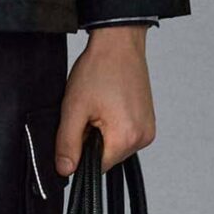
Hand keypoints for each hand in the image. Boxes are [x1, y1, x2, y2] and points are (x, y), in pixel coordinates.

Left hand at [56, 28, 155, 175]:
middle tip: (88, 113)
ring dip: (102, 134)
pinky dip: (113, 126)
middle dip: (92, 141)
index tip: (78, 129)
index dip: (80, 152)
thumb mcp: (74, 108)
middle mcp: (143, 138)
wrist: (119, 43)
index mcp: (126, 138)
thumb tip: (65, 170)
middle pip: (107, 158)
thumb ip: (68, 143)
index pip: (97, 168)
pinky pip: (125, 135)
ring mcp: (148, 130)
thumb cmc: (100, 69)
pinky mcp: (148, 122)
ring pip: (115, 147)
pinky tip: (109, 106)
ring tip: (100, 106)